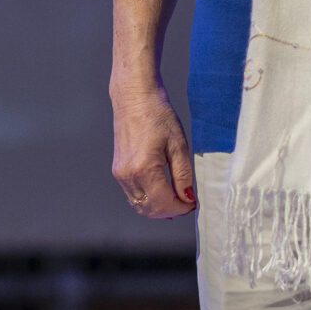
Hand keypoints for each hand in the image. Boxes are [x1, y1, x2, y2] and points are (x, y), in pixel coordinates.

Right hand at [110, 80, 194, 218]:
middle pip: (149, 209)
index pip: (163, 203)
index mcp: (144, 168)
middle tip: (186, 202)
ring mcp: (120, 173)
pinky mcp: (117, 170)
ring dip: (158, 207)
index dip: (180, 208)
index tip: (192, 204)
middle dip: (169, 211)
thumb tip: (187, 198)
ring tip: (175, 198)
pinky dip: (147, 198)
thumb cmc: (157, 116)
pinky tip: (161, 191)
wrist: (134, 99)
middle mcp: (128, 174)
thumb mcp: (178, 145)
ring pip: (139, 205)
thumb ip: (183, 176)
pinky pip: (132, 194)